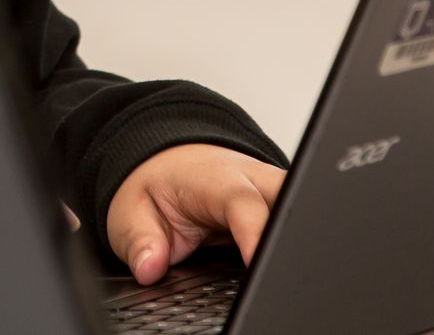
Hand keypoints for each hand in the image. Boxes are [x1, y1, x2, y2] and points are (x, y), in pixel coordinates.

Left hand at [106, 143, 284, 283]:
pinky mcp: (280, 207)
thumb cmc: (157, 186)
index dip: (253, 233)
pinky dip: (292, 243)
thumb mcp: (132, 213)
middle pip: (291, 196)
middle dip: (291, 229)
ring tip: (281, 270)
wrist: (169, 162)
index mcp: (216, 179)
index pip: (244, 204)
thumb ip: (140, 241)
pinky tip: (282, 267)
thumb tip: (149, 268)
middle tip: (278, 268)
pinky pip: (296, 222)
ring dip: (293, 237)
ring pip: (301, 207)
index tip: (256, 262)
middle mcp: (253, 181)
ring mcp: (271, 192)